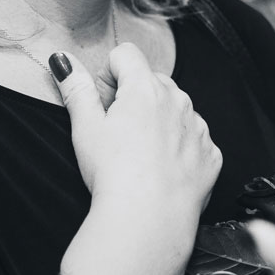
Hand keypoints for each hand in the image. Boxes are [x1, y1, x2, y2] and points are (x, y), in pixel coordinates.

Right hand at [53, 42, 221, 223]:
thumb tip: (63, 60)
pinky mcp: (211, 155)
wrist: (148, 219)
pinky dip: (179, 149)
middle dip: (134, 98)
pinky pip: (194, 140)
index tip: (104, 102)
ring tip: (139, 155)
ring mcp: (199, 128)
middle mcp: (179, 101)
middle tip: (118, 133)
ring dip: (159, 122)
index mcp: (146, 88)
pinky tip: (161, 170)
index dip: (109, 75)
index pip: (126, 55)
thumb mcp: (85, 128)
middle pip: (153, 81)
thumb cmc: (114, 174)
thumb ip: (76, 88)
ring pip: (176, 110)